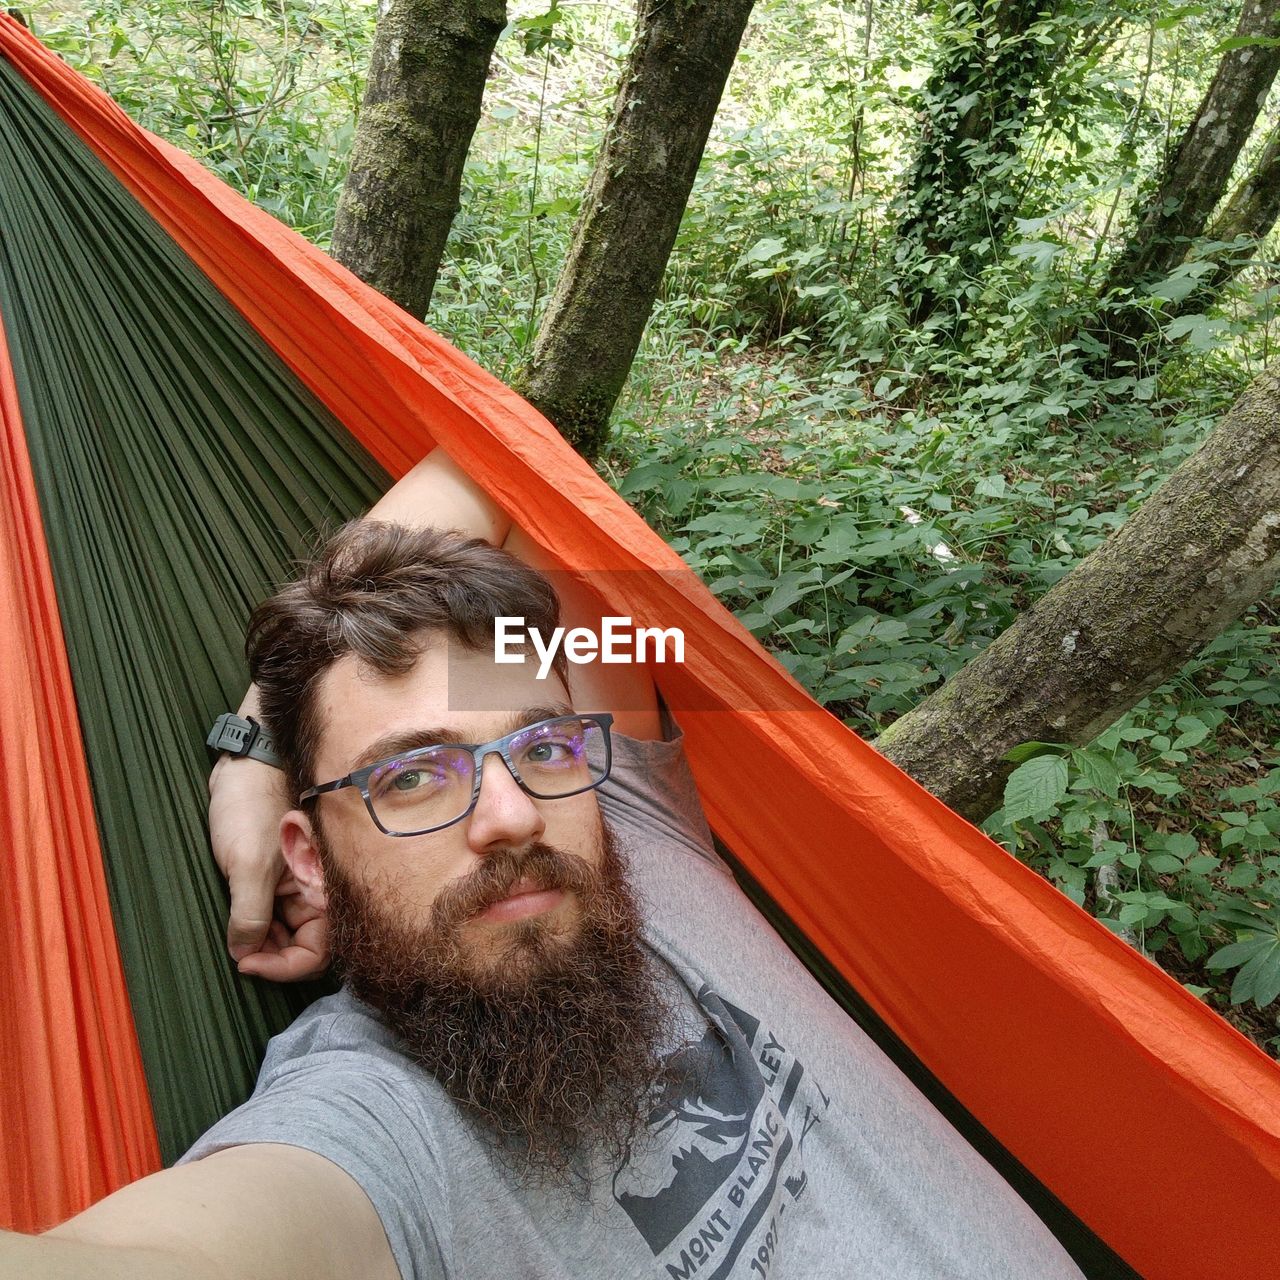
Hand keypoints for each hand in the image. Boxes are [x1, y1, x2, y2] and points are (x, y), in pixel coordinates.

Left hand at [208, 754, 329, 980]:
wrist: (243, 763)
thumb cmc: (251, 805)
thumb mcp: (248, 865)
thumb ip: (250, 916)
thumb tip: (244, 956)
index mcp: (322, 888)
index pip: (317, 952)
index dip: (284, 966)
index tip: (246, 963)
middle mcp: (315, 890)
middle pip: (304, 946)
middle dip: (271, 956)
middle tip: (235, 954)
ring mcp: (296, 883)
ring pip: (285, 931)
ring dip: (260, 942)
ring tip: (231, 938)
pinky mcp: (277, 875)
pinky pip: (271, 912)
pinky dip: (253, 923)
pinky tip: (233, 922)